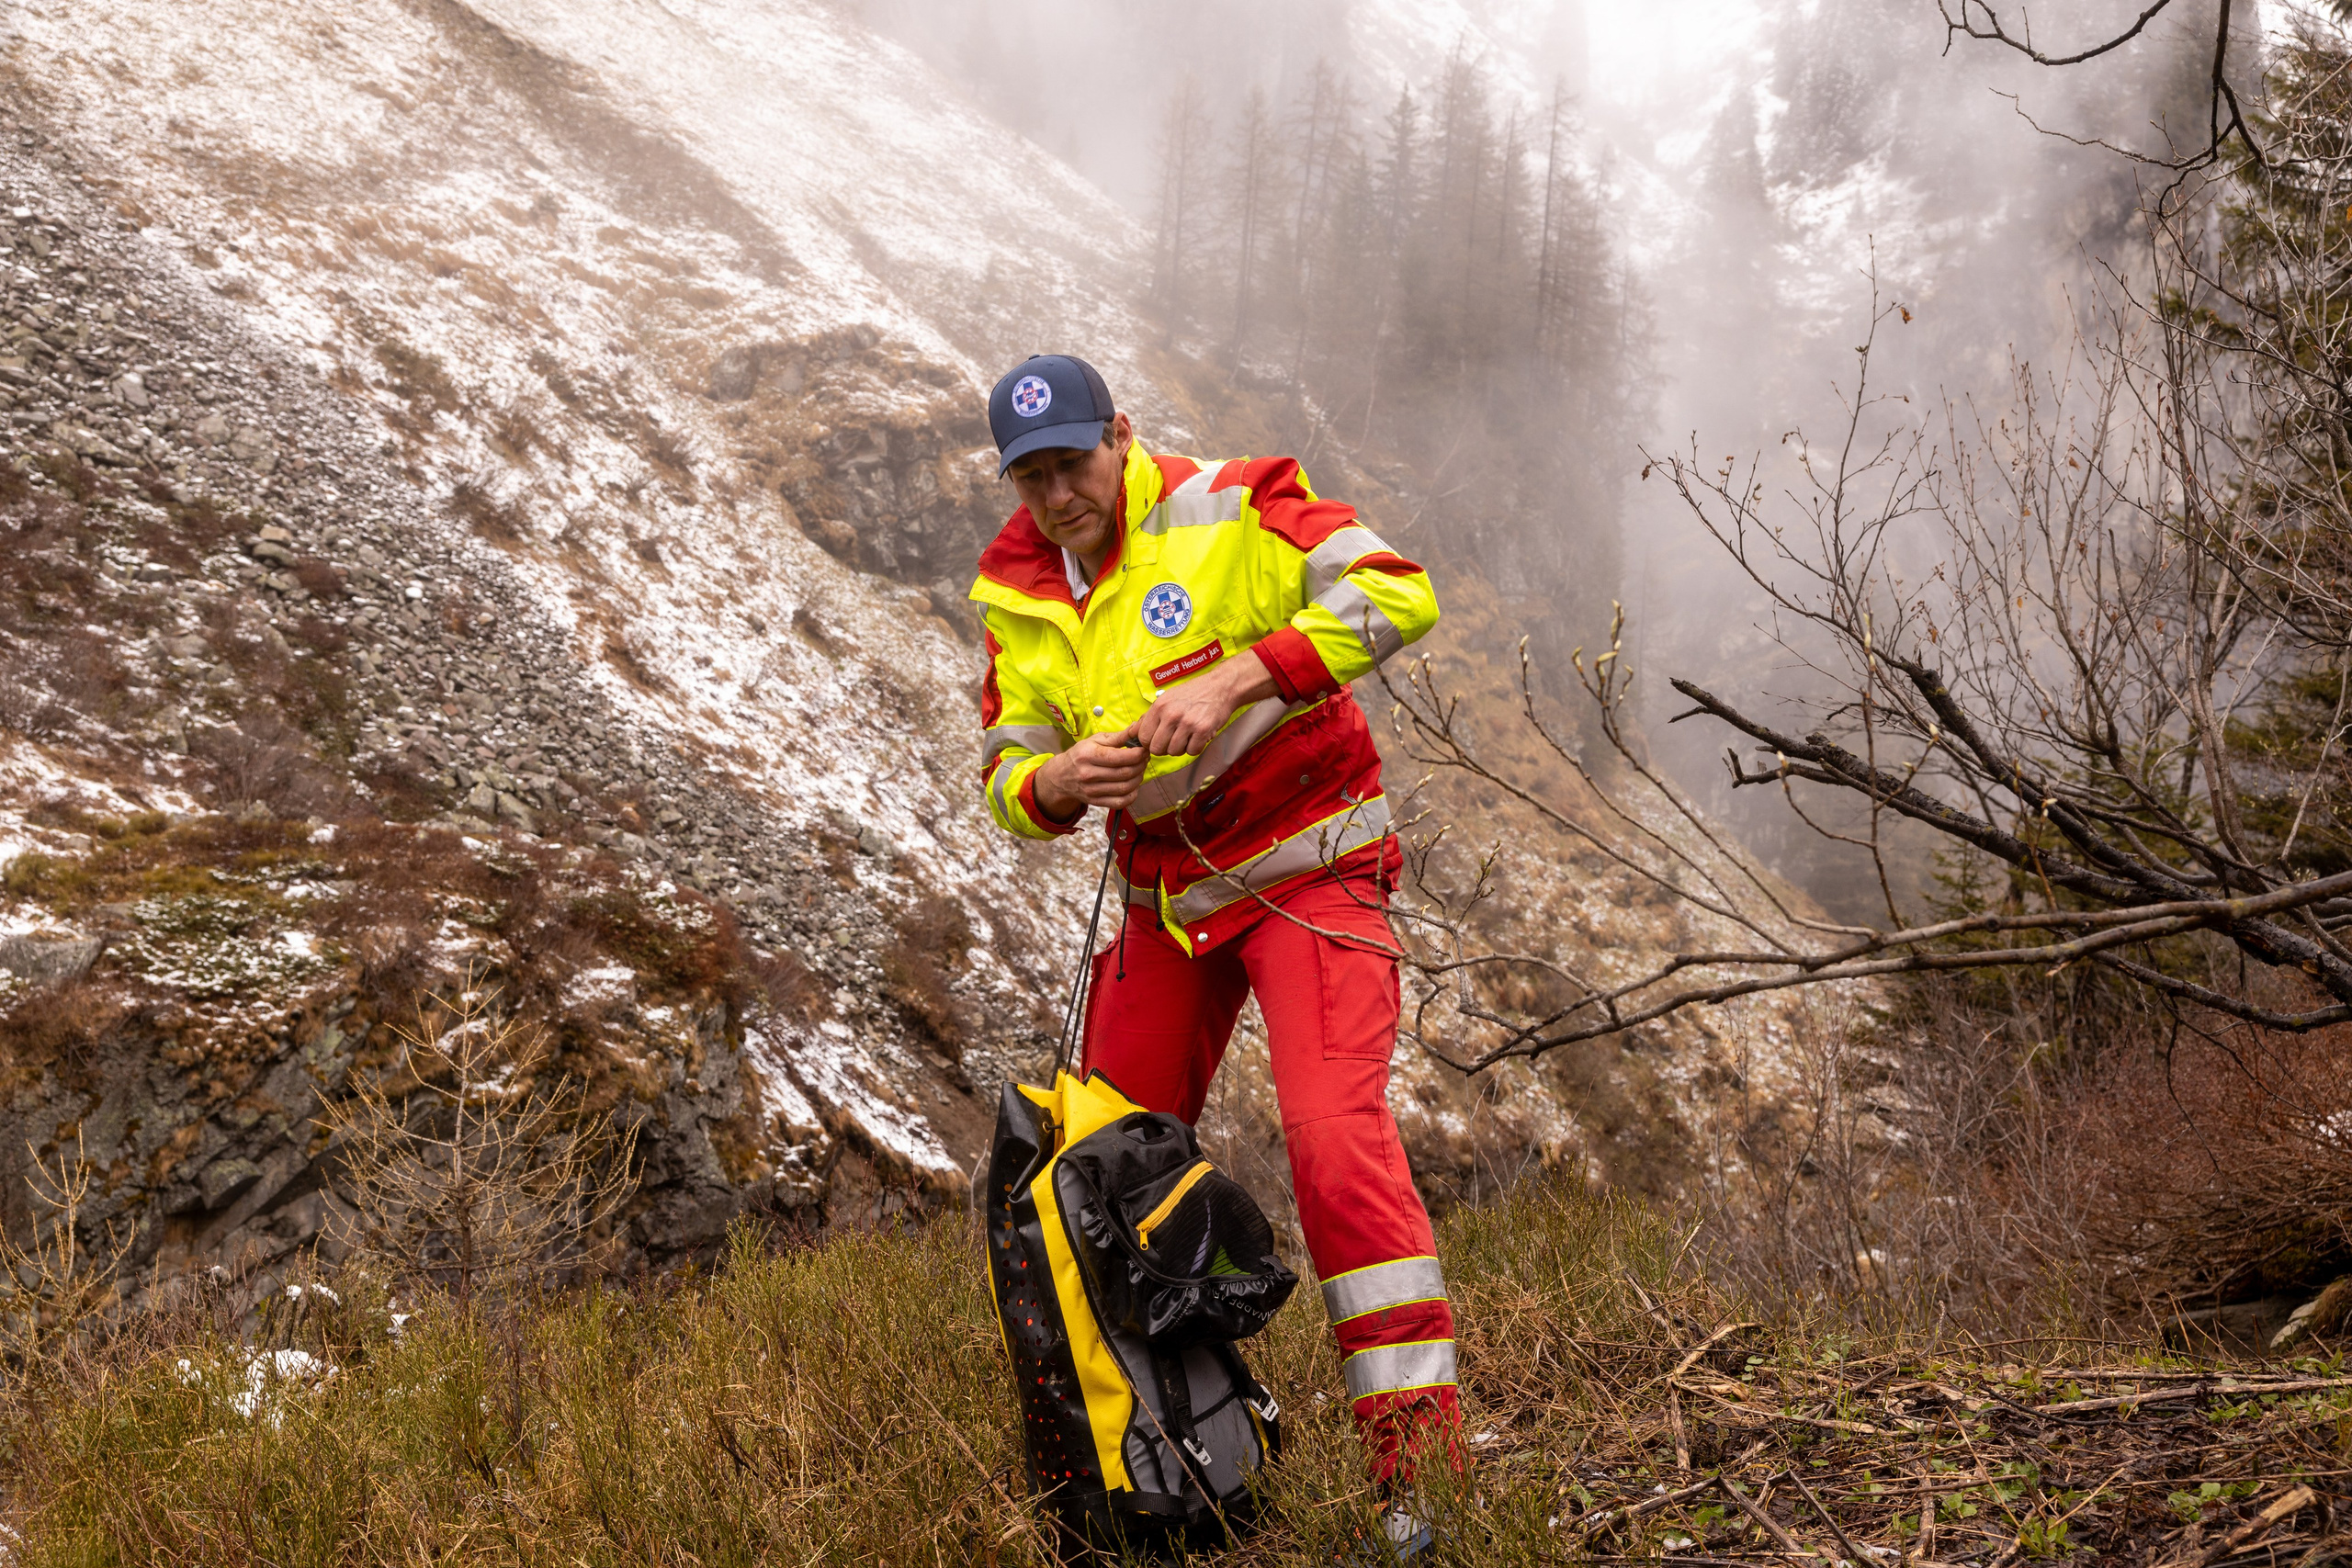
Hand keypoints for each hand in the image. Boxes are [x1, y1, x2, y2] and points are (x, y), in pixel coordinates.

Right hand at [1033, 732, 1147, 819]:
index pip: (1119, 757)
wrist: (1061, 776)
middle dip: (1141, 764)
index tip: (1144, 749)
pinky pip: (1120, 802)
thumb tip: (1137, 728)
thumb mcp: (1095, 740)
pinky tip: (1133, 785)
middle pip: (1125, 773)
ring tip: (1140, 769)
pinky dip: (1132, 794)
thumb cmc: (1081, 754)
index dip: (1138, 754)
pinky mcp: (1096, 802)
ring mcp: (1092, 790)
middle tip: (1144, 758)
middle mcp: (1089, 774)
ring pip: (1125, 788)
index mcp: (1088, 755)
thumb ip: (1118, 736)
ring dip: (1139, 778)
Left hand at [1132, 649, 1278, 756]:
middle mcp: (1171, 714)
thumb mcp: (1167, 699)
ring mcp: (1187, 723)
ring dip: (1180, 748)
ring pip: (1174, 752)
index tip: (1157, 740)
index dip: (1150, 742)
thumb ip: (1150, 716)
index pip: (1143, 737)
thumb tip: (1133, 732)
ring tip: (1186, 736)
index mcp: (1159, 706)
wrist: (1220, 687)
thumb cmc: (1193, 693)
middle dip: (1164, 748)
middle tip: (1172, 740)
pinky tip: (1197, 737)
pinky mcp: (1203, 730)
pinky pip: (1192, 751)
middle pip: (1157, 748)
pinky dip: (1195, 747)